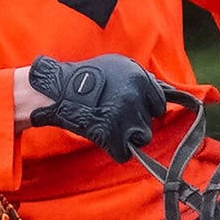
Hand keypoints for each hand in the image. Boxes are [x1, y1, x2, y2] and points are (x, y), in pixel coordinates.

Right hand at [24, 52, 169, 162]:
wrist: (57, 89)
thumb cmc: (85, 76)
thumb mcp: (117, 65)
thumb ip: (139, 79)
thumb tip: (163, 89)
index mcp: (140, 79)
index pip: (159, 103)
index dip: (146, 108)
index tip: (132, 109)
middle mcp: (136, 97)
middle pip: (149, 122)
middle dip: (135, 123)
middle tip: (116, 118)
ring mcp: (124, 117)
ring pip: (141, 138)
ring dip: (128, 137)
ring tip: (111, 128)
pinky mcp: (112, 135)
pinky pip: (124, 153)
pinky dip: (115, 150)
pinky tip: (105, 140)